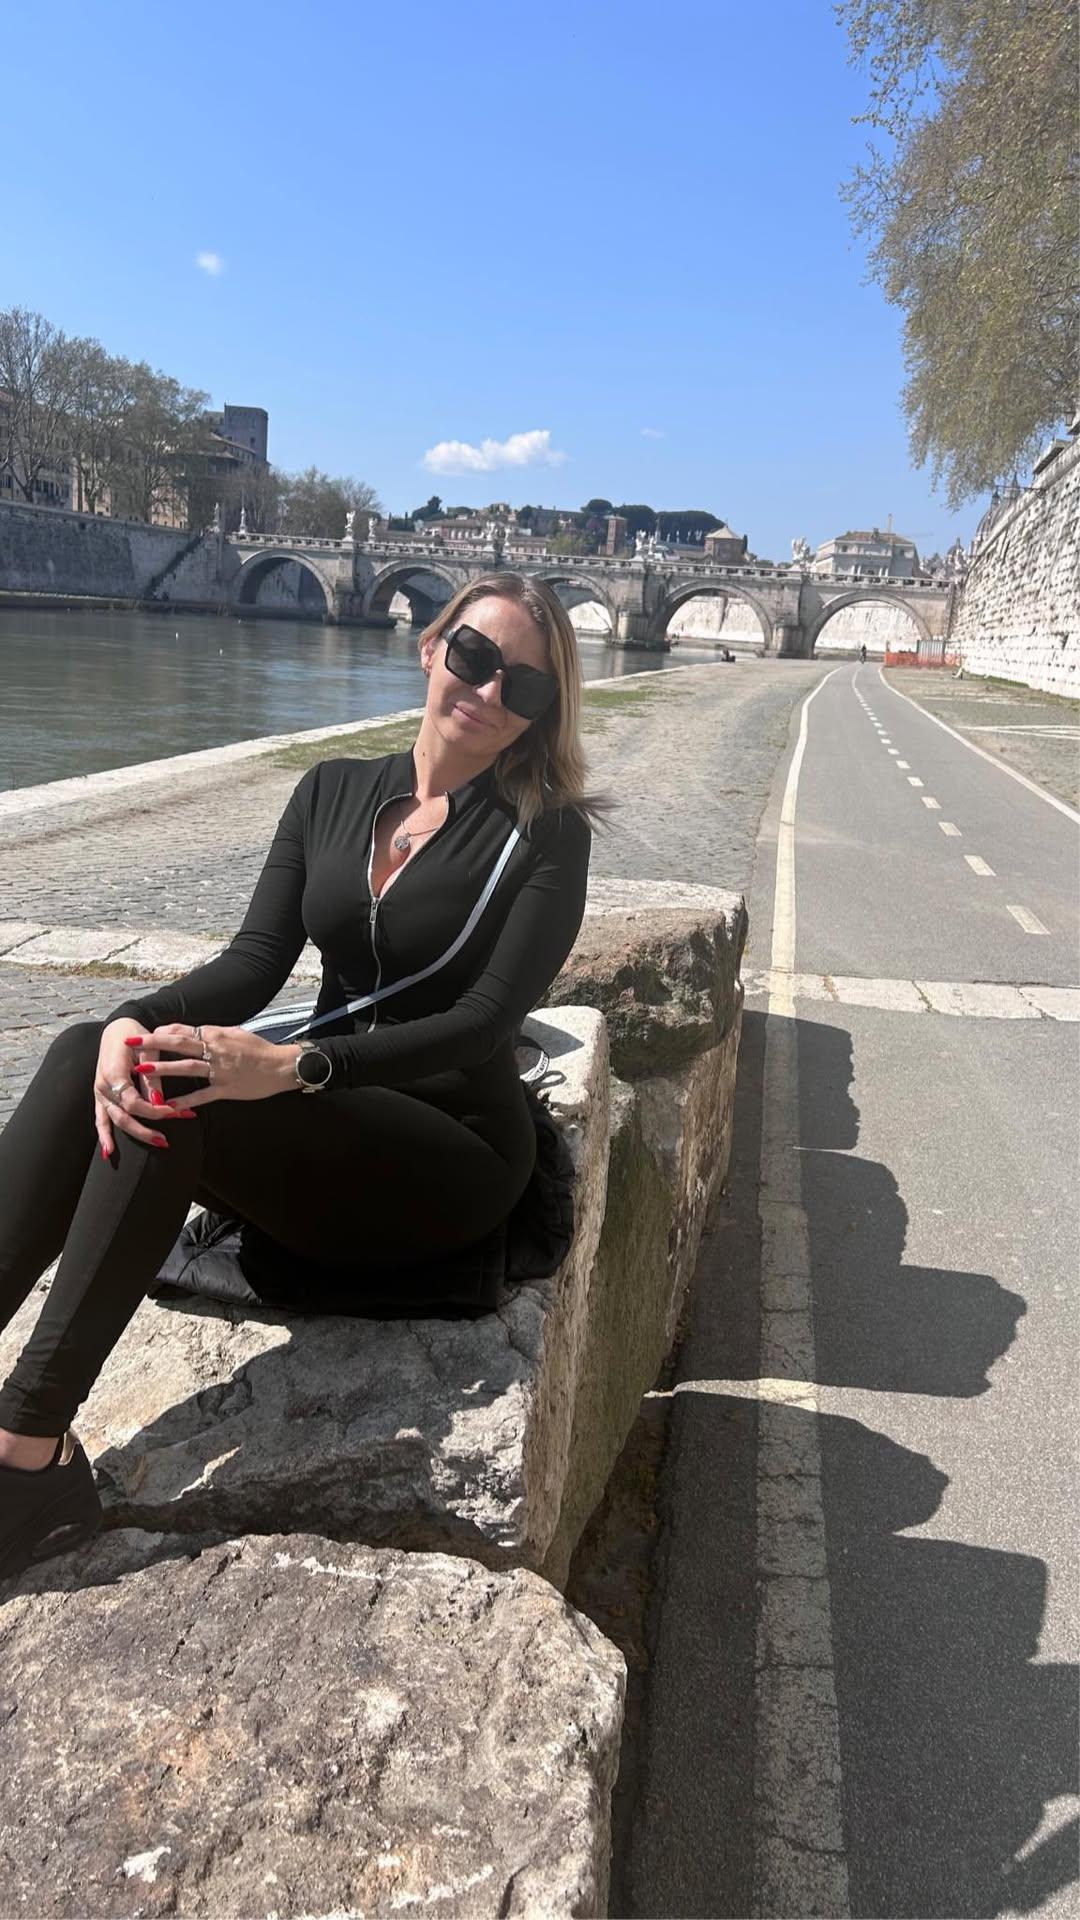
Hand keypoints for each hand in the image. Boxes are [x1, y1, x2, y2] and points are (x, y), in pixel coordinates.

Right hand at [94, 1019, 190, 1157]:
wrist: (117, 1027)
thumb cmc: (135, 1035)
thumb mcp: (148, 1051)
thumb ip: (152, 1078)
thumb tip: (159, 1102)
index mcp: (114, 1074)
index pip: (134, 1103)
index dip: (154, 1111)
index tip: (175, 1112)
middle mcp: (103, 1086)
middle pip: (124, 1116)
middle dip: (147, 1130)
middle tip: (166, 1139)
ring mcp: (99, 1092)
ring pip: (114, 1121)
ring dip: (135, 1134)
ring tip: (157, 1143)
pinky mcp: (100, 1095)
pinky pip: (99, 1119)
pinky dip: (104, 1135)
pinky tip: (108, 1153)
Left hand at [128, 1023, 301, 1112]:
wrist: (282, 1066)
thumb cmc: (258, 1049)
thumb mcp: (235, 1033)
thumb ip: (211, 1034)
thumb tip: (190, 1032)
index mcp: (216, 1034)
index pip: (182, 1030)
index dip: (160, 1032)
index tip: (141, 1034)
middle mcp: (215, 1050)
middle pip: (178, 1044)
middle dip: (152, 1044)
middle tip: (129, 1043)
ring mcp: (220, 1070)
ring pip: (186, 1068)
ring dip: (162, 1069)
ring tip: (141, 1071)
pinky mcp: (226, 1089)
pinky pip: (202, 1096)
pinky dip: (184, 1101)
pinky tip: (167, 1106)